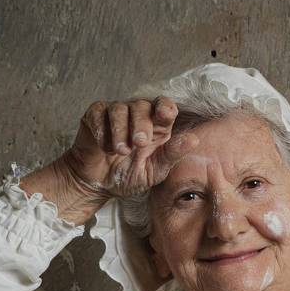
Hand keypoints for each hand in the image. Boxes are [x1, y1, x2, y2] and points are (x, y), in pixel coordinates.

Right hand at [60, 96, 198, 198]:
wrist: (99, 185)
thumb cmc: (129, 175)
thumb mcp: (155, 170)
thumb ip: (172, 154)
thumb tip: (194, 140)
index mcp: (156, 126)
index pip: (164, 105)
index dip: (165, 107)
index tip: (164, 115)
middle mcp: (137, 115)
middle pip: (142, 106)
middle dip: (141, 125)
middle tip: (139, 144)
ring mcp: (115, 113)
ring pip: (119, 108)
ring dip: (121, 130)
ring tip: (121, 152)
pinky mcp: (95, 116)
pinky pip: (99, 113)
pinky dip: (102, 131)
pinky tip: (105, 148)